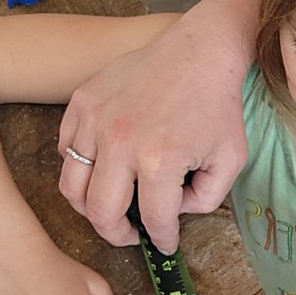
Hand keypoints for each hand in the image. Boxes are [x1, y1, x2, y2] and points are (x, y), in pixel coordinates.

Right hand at [58, 21, 247, 252]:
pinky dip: (78, 167)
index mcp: (160, 160)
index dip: (161, 240)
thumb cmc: (218, 105)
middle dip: (116, 235)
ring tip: (109, 208)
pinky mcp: (81, 102)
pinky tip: (102, 169)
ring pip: (72, 186)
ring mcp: (95, 120)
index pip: (153, 220)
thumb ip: (207, 199)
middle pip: (100, 212)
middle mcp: (120, 142)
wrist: (200, 51)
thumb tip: (174, 213)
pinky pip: (65, 150)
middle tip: (130, 235)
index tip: (164, 243)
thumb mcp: (230, 159)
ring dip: (89, 207)